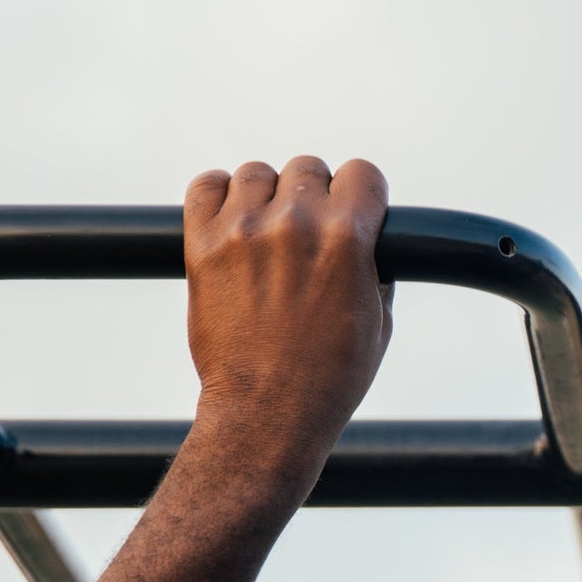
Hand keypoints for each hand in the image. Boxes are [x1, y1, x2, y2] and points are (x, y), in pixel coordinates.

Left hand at [182, 155, 393, 454]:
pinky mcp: (203, 245)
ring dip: (265, 196)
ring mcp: (244, 231)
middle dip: (313, 197)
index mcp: (348, 237)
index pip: (362, 173)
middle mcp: (295, 223)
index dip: (362, 194)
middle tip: (307, 235)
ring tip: (265, 233)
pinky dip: (218, 195)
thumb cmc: (330, 376)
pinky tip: (230, 220)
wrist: (268, 411)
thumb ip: (374, 267)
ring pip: (256, 173)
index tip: (353, 211)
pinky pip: (205, 186)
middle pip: (307, 169)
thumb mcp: (379, 321)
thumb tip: (368, 240)